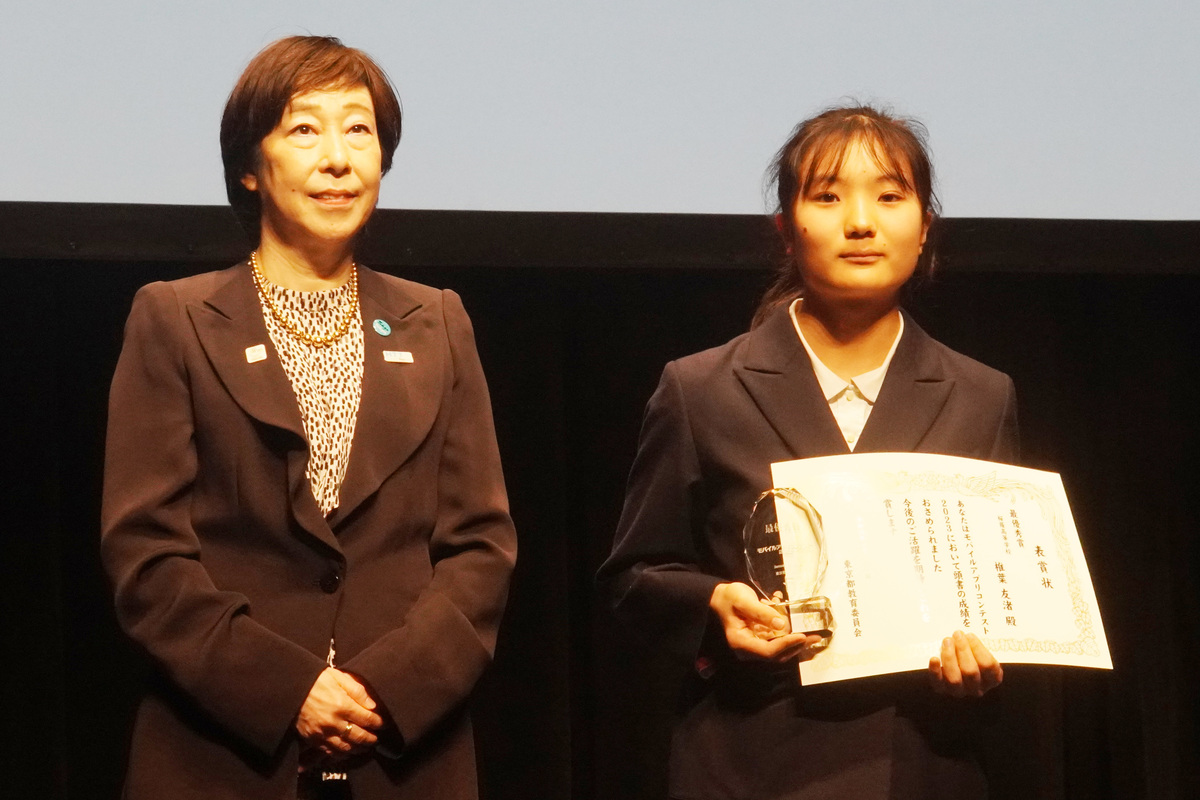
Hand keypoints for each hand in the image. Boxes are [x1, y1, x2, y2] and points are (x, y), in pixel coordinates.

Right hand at [296, 668, 384, 755]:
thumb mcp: (338, 677)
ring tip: (365, 747)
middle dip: (370, 739)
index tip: (383, 724)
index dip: (378, 723)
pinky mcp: (312, 739)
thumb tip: (373, 705)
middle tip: (377, 740)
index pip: (367, 719)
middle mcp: (334, 722)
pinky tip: (347, 751)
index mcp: (342, 705)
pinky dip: (341, 754)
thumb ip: (357, 691)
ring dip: (358, 749)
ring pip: (345, 748)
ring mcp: (322, 733)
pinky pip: (329, 752)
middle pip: (358, 736)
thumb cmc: (316, 680)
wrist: (290, 688)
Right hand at [708, 582, 822, 661]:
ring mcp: (754, 645)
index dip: (785, 645)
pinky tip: (798, 626)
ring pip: (779, 651)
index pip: (767, 650)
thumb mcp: (743, 600)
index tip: (801, 636)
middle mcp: (748, 648)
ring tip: (813, 635)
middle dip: (796, 646)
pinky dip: (789, 636)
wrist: (720, 597)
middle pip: (776, 655)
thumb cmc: (729, 598)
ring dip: (796, 643)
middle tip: (814, 637)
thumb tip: (782, 624)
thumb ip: (761, 612)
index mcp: (740, 642)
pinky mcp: (760, 639)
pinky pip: (777, 642)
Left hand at [928, 630, 1002, 697]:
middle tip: (957, 634)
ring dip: (949, 657)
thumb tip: (964, 633)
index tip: (969, 635)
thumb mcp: (979, 652)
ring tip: (947, 641)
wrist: (955, 670)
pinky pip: (938, 683)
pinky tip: (934, 658)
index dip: (978, 649)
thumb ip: (977, 646)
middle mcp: (977, 688)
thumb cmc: (971, 656)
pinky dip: (935, 670)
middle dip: (963, 650)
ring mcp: (960, 691)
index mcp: (992, 678)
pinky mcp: (942, 690)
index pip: (988, 665)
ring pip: (955, 679)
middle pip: (971, 671)